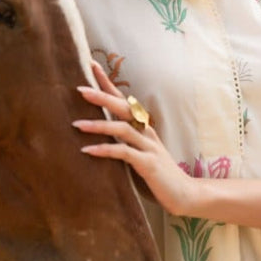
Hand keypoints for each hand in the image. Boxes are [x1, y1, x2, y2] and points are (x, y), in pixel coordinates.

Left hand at [74, 62, 194, 216]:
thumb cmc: (158, 174)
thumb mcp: (139, 154)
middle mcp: (146, 132)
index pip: (124, 100)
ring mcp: (149, 147)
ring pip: (122, 128)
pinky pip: (124, 152)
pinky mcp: (148, 163)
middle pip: (123, 107)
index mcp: (143, 127)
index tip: (91, 65)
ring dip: (98, 124)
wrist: (184, 194)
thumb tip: (99, 134)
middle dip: (102, 96)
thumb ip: (124, 142)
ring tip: (76, 124)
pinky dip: (104, 150)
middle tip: (79, 89)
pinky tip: (88, 150)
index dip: (108, 83)